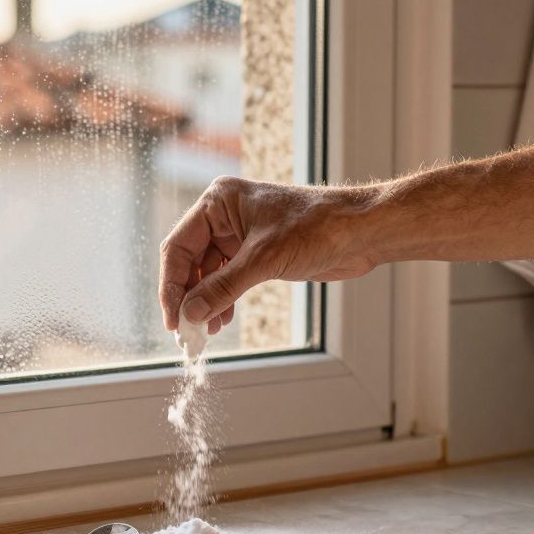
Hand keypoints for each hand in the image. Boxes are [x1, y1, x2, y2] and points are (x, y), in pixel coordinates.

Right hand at [157, 176, 379, 333]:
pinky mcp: (255, 252)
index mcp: (217, 202)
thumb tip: (189, 315)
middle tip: (186, 331)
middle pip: (190, 262)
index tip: (172, 318)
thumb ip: (223, 288)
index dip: (172, 285)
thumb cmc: (317, 228)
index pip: (179, 246)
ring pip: (208, 274)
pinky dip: (222, 300)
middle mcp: (224, 215)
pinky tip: (222, 320)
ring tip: (206, 331)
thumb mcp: (263, 260)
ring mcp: (239, 234)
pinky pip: (227, 279)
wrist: (361, 232)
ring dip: (205, 303)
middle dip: (188, 297)